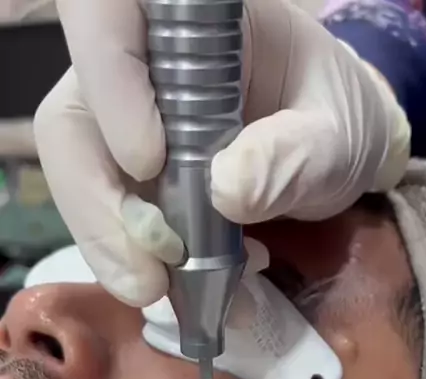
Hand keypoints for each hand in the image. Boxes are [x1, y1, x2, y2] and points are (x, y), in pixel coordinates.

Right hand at [34, 0, 409, 305]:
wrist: (335, 153)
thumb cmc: (338, 121)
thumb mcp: (335, 136)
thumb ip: (292, 156)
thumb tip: (225, 191)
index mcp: (191, 19)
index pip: (107, 18)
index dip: (111, 85)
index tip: (150, 162)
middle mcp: (141, 65)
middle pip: (73, 119)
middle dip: (98, 202)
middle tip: (148, 271)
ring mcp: (127, 124)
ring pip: (78, 175)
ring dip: (108, 244)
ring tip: (157, 290)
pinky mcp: (130, 178)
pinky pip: (104, 217)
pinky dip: (130, 260)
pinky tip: (177, 285)